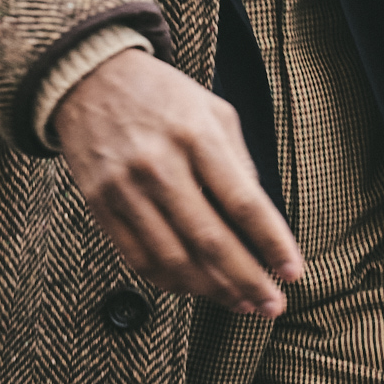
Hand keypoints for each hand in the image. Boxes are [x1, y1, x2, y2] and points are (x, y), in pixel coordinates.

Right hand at [53, 48, 302, 315]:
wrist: (90, 77)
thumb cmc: (161, 94)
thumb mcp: (212, 109)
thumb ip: (238, 161)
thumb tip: (258, 221)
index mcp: (196, 134)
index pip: (243, 201)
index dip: (272, 243)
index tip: (293, 273)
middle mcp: (160, 163)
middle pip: (210, 240)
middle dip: (248, 280)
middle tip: (272, 306)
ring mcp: (126, 188)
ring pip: (175, 260)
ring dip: (213, 291)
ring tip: (240, 302)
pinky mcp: (101, 205)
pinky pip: (139, 259)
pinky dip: (171, 282)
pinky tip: (195, 288)